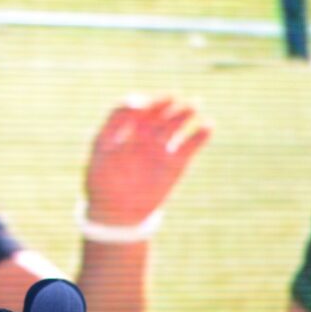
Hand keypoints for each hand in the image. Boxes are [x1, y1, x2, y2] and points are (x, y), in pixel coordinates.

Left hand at [85, 95, 209, 224]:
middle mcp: (146, 134)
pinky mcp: (177, 164)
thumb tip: (139, 102)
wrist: (116, 211)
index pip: (141, 107)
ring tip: (193, 106)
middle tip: (177, 100)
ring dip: (186, 113)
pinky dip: (200, 136)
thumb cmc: (103, 177)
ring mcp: (163, 147)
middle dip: (171, 105)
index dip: (147, 103)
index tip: (147, 108)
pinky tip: (208, 126)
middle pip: (162, 112)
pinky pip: (191, 146)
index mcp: (126, 127)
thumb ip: (116, 120)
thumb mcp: (102, 146)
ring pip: (177, 124)